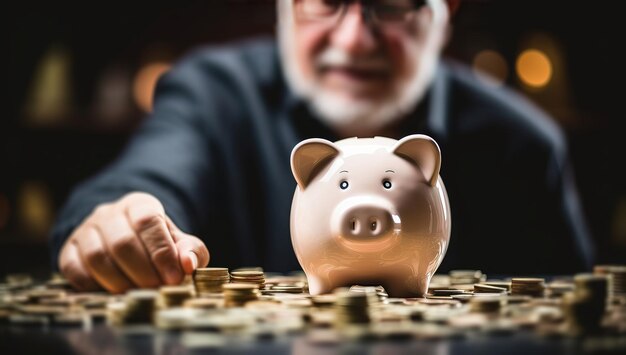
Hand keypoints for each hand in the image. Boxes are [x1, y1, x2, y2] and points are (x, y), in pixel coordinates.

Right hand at [58, 192, 209, 292]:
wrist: (126, 238)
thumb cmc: (157, 243)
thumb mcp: (179, 242)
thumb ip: (191, 250)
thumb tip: (188, 263)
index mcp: (139, 204)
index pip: (147, 221)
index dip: (161, 252)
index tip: (174, 278)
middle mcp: (109, 213)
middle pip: (122, 242)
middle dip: (143, 272)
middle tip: (157, 290)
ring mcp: (85, 230)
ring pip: (97, 257)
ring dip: (120, 282)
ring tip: (138, 294)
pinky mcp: (68, 249)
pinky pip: (74, 269)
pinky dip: (94, 286)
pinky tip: (113, 294)